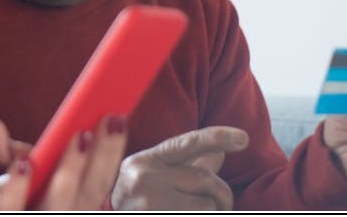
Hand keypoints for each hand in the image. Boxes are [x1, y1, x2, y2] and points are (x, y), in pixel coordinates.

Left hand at [0, 114, 129, 210]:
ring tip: (80, 136)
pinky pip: (12, 216)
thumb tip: (60, 135)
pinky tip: (22, 163)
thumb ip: (35, 173)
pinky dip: (19, 190)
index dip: (109, 156)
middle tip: (112, 117)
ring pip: (61, 208)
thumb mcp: (11, 191)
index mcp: (57, 210)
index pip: (94, 188)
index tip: (118, 119)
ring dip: (74, 170)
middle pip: (89, 196)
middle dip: (104, 157)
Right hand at [111, 126, 247, 210]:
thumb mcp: (152, 176)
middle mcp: (144, 178)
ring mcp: (150, 204)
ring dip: (213, 211)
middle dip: (221, 193)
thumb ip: (187, 165)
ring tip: (197, 211)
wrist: (104, 214)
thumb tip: (220, 152)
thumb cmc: (135, 202)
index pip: (187, 143)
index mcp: (144, 160)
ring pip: (207, 205)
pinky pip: (201, 216)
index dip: (217, 137)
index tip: (243, 138)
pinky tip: (191, 214)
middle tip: (222, 203)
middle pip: (205, 178)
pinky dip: (206, 216)